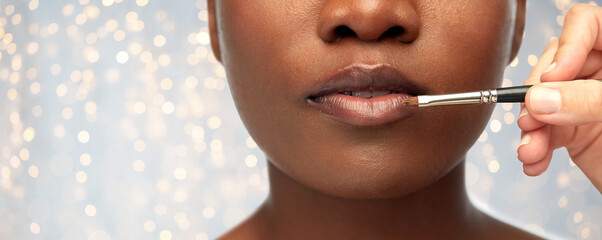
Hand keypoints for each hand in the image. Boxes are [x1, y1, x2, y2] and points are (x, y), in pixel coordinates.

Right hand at [517, 4, 601, 192]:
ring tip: (530, 150)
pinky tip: (535, 162)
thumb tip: (538, 99)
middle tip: (530, 120)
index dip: (566, 46)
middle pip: (553, 66)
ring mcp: (585, 103)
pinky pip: (542, 132)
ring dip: (529, 130)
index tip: (553, 78)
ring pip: (540, 102)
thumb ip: (588, 101)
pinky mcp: (574, 132)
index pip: (587, 25)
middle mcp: (601, 75)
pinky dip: (533, 149)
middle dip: (536, 97)